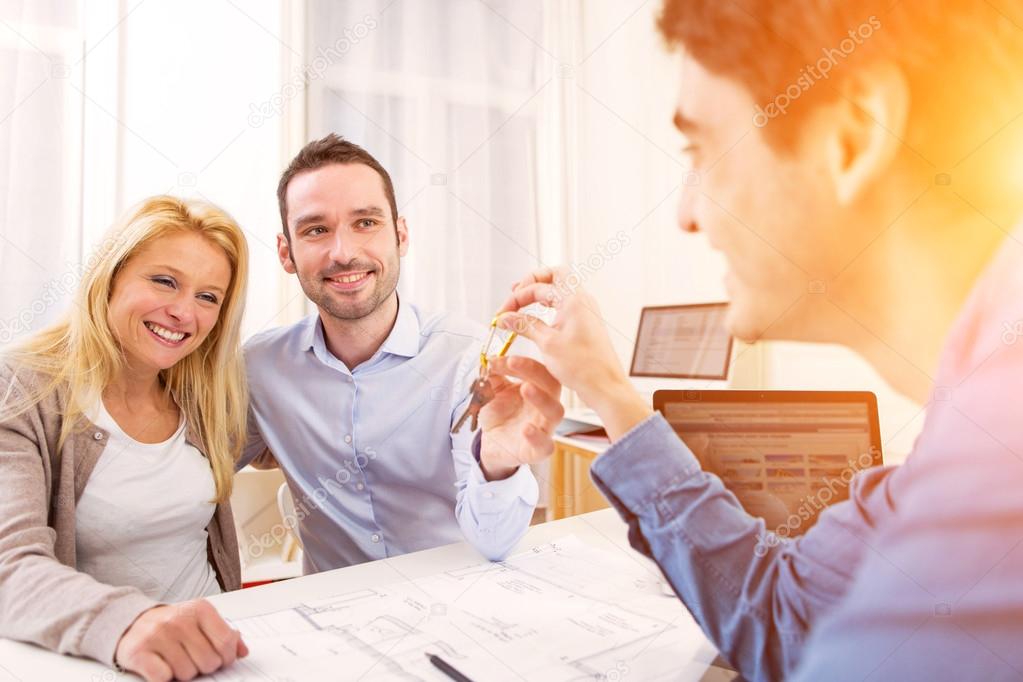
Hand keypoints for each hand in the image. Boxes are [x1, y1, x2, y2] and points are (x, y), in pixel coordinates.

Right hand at [115, 600, 247, 681]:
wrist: (133, 622)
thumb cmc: (172, 625)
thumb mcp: (201, 621)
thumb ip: (224, 634)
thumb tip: (242, 651)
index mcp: (200, 609)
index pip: (226, 641)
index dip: (227, 658)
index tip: (221, 660)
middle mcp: (179, 619)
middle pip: (208, 661)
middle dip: (203, 667)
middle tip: (192, 659)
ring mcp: (158, 635)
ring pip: (187, 673)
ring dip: (182, 673)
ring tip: (175, 660)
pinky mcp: (139, 652)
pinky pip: (163, 678)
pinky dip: (163, 678)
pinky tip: (161, 666)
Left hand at [477, 356, 564, 479]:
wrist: (493, 445)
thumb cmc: (500, 415)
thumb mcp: (493, 392)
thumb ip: (492, 376)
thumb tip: (490, 358)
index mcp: (538, 389)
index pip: (539, 370)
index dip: (522, 362)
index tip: (498, 360)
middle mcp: (545, 406)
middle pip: (552, 385)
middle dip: (534, 371)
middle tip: (513, 363)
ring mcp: (545, 428)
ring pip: (555, 412)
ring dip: (541, 398)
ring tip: (526, 388)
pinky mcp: (538, 450)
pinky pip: (545, 445)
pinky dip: (537, 437)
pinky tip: (526, 429)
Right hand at [497, 266, 651, 440]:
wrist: (606, 386)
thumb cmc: (584, 367)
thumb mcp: (547, 344)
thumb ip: (524, 326)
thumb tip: (505, 318)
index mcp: (574, 300)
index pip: (539, 287)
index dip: (517, 299)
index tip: (503, 314)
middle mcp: (582, 300)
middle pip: (554, 275)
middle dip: (532, 281)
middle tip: (514, 293)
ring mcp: (586, 310)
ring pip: (560, 288)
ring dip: (540, 292)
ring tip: (521, 302)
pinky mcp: (585, 322)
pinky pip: (565, 303)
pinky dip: (548, 305)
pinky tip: (537, 316)